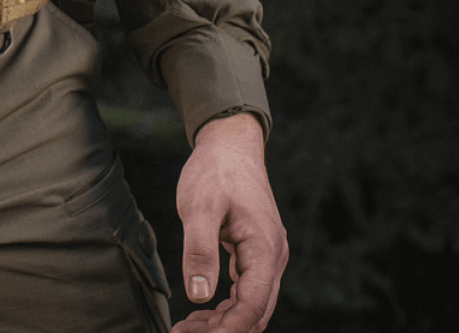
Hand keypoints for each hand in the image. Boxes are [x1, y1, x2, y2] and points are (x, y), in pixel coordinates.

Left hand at [171, 112, 287, 332]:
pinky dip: (225, 305)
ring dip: (222, 322)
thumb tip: (199, 296)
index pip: (253, 305)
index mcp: (264, 249)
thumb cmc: (214, 171)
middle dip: (222, 330)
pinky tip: (200, 313)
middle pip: (254, 311)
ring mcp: (267, 255)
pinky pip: (245, 289)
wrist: (230, 144)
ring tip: (186, 328)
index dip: (229, 329)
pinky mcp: (255, 252)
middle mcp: (273, 257)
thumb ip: (199, 250)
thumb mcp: (199, 206)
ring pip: (250, 304)